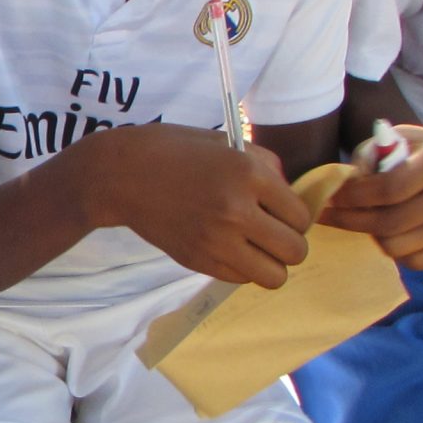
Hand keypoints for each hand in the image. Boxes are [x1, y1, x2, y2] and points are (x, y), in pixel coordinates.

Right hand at [82, 126, 311, 286]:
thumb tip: (290, 193)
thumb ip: (265, 165)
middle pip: (295, 251)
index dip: (295, 215)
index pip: (301, 215)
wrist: (121, 174)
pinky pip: (242, 279)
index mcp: (248, 174)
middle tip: (272, 232)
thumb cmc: (174, 150)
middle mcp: (237, 211)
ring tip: (256, 248)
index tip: (280, 210)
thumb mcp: (226, 143)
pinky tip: (230, 249)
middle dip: (289, 243)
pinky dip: (243, 268)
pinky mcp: (198, 260)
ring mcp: (217, 240)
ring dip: (271, 263)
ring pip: (274, 276)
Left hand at [320, 126, 422, 267]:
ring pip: (398, 247)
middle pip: (392, 223)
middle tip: (333, 214)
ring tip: (368, 219)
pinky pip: (414, 262)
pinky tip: (391, 233)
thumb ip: (367, 159)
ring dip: (373, 235)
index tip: (333, 198)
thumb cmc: (409, 156)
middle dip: (353, 220)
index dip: (354, 197)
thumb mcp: (388, 144)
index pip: (390, 188)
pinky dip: (395, 251)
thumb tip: (344, 187)